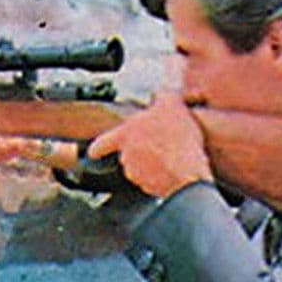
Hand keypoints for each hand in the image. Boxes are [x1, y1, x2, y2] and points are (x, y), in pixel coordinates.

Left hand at [87, 91, 211, 197]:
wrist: (188, 169)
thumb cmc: (177, 137)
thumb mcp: (172, 104)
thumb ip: (161, 96)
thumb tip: (160, 94)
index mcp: (125, 135)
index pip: (100, 144)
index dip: (97, 148)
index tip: (93, 152)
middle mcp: (126, 156)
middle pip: (126, 154)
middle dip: (139, 150)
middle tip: (157, 144)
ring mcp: (136, 174)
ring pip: (140, 168)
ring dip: (151, 163)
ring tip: (171, 154)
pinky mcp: (149, 187)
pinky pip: (153, 180)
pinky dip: (161, 175)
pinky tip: (175, 166)